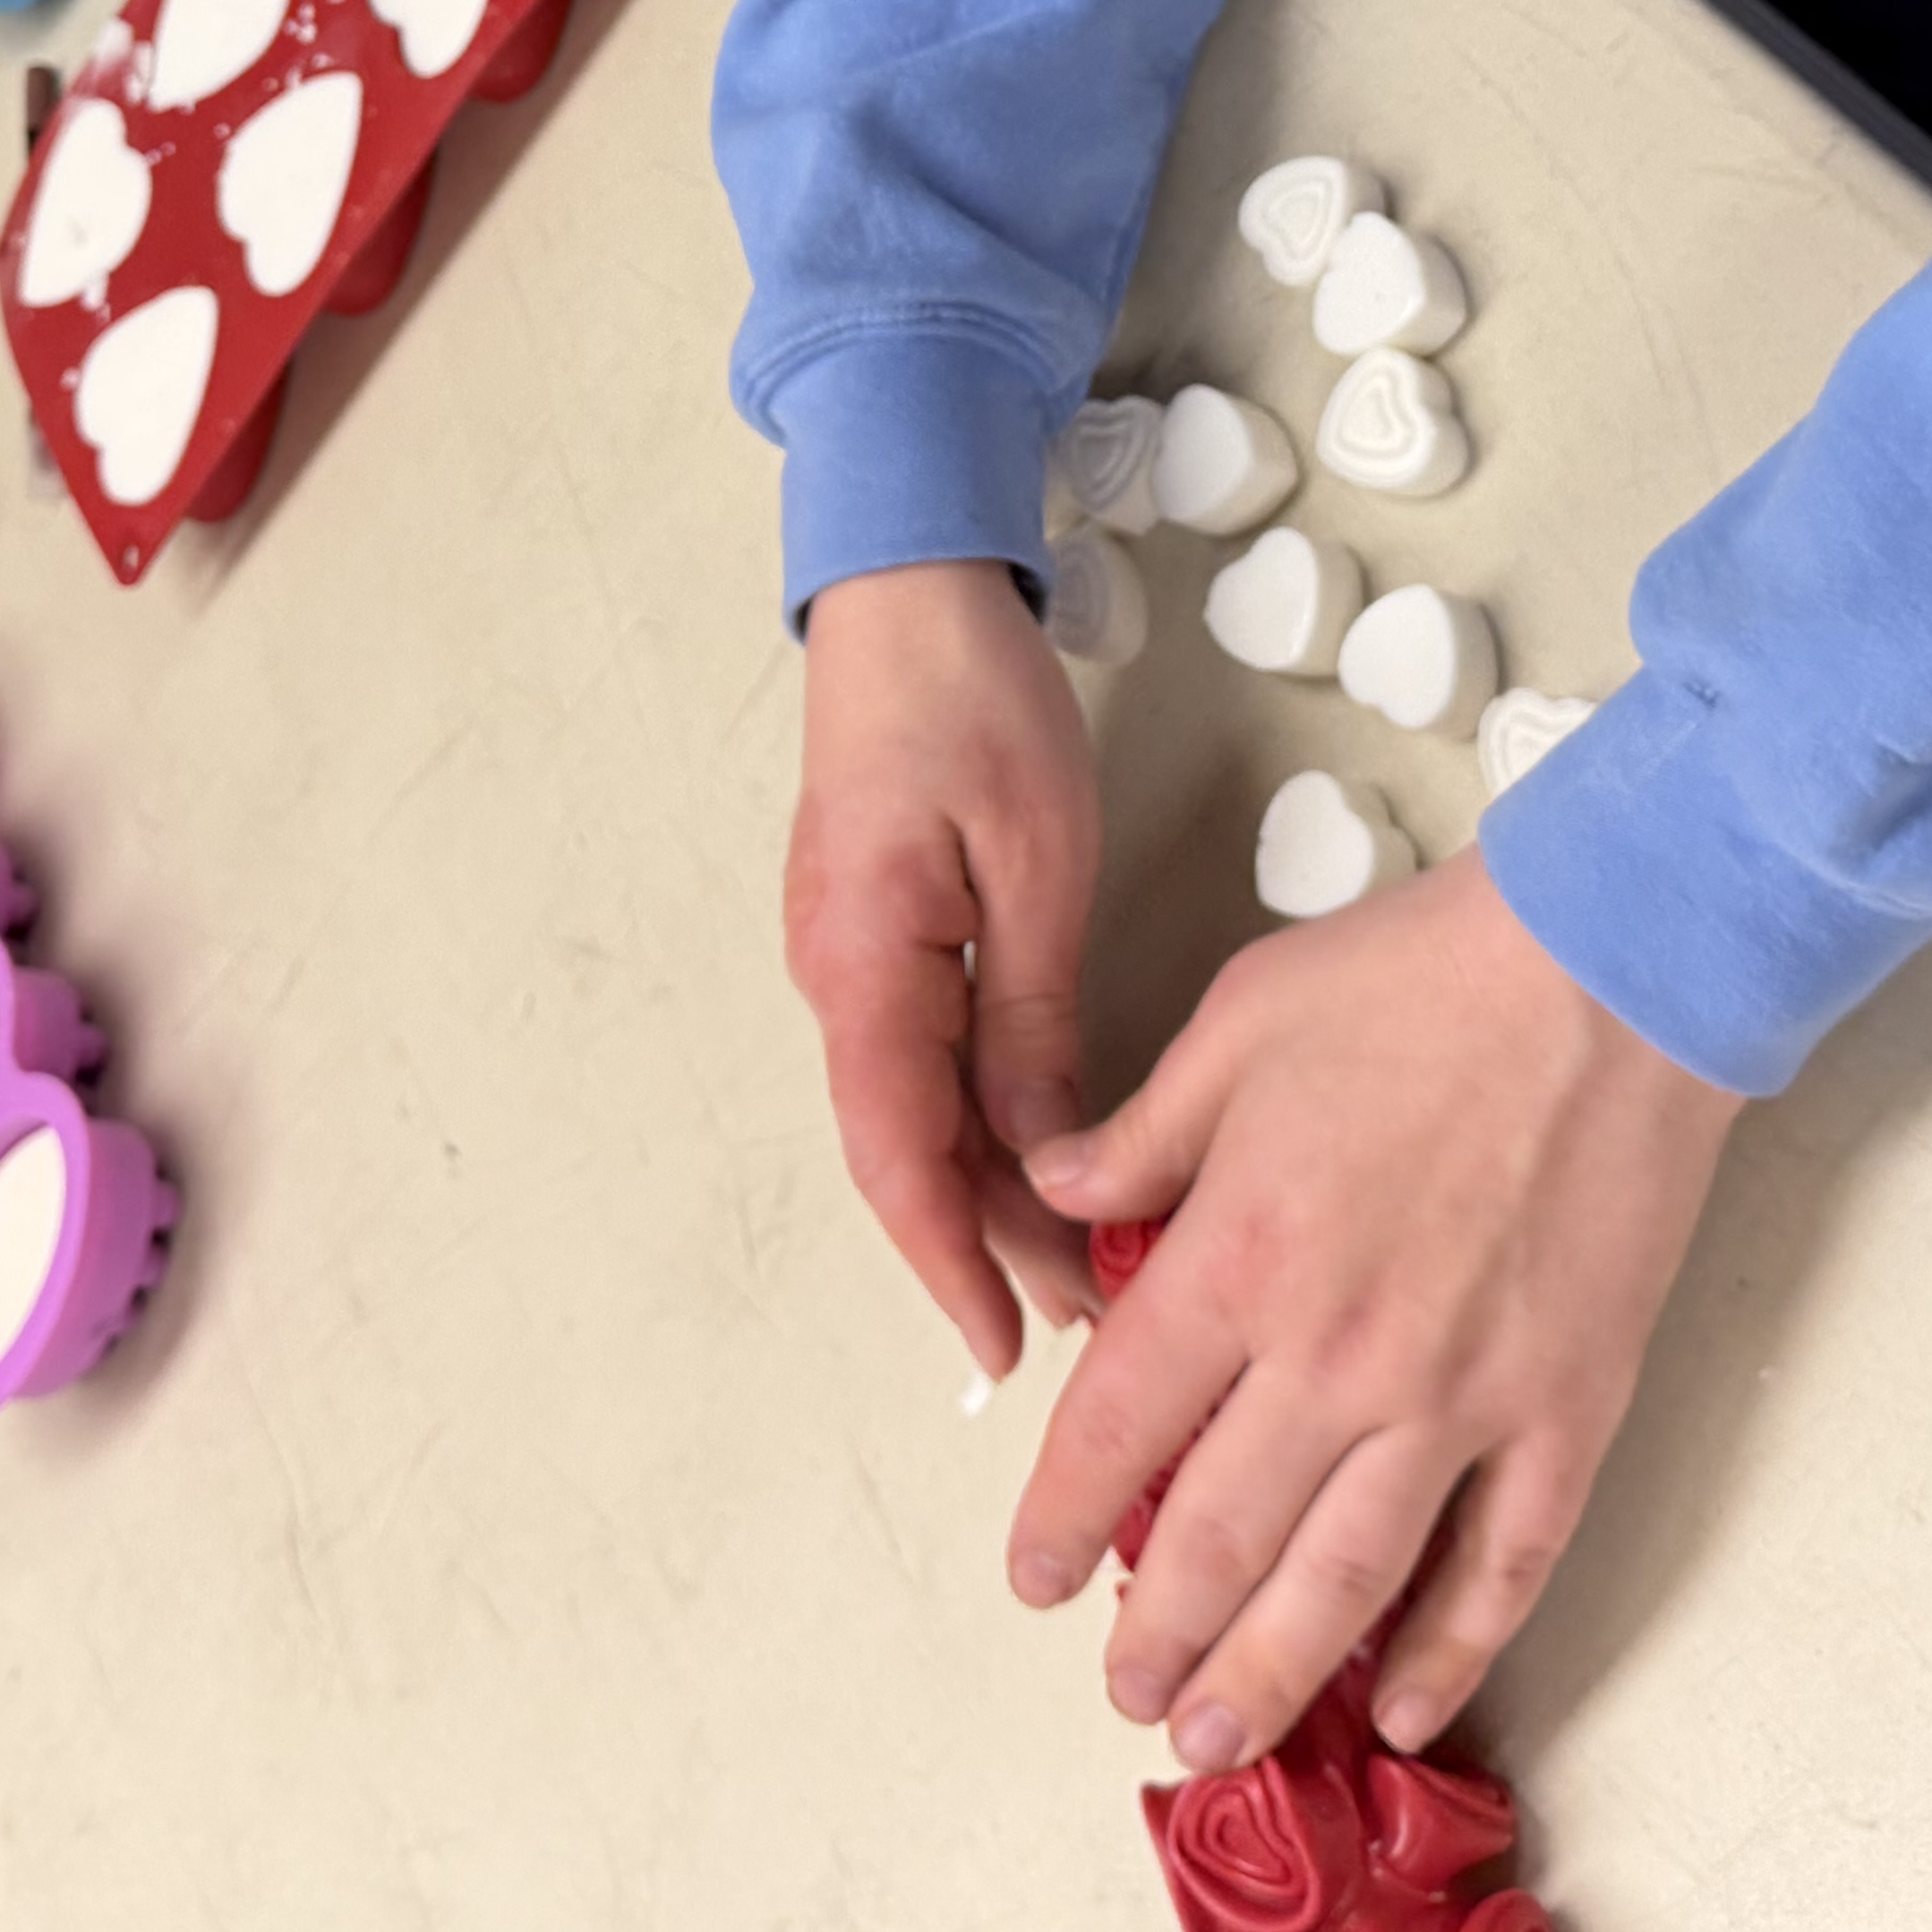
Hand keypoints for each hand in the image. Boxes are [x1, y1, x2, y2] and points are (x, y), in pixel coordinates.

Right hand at [784, 557, 1107, 1382]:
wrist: (905, 587)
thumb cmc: (968, 696)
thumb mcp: (1033, 855)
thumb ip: (1030, 1010)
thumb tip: (1044, 1145)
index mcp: (862, 963)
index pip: (895, 1155)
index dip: (949, 1261)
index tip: (1003, 1344)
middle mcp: (836, 977)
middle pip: (907, 1147)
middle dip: (993, 1241)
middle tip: (1095, 1317)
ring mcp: (849, 956)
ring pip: (916, 1108)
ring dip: (993, 1184)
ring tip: (1088, 1258)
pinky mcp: (877, 932)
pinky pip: (921, 1056)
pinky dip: (981, 1118)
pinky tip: (1048, 1150)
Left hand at [1013, 854, 1738, 1768]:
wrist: (1614, 970)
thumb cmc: (1424, 978)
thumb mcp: (1238, 1025)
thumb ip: (1139, 1132)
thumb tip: (1050, 1186)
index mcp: (1241, 1257)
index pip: (1119, 1425)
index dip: (1064, 1515)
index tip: (1035, 1577)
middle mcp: (1338, 1354)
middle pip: (1219, 1534)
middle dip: (1158, 1635)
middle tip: (1122, 1696)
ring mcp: (1460, 1397)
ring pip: (1344, 1580)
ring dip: (1271, 1675)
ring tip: (1216, 1740)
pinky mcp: (1565, 1409)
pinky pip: (1503, 1564)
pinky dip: (1457, 1650)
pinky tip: (1412, 1708)